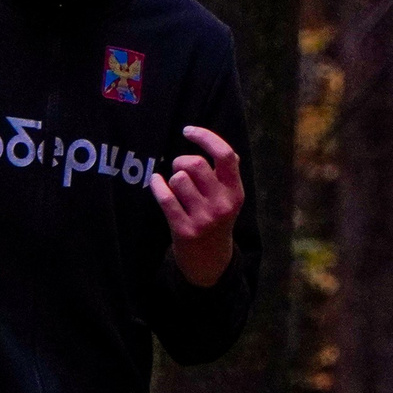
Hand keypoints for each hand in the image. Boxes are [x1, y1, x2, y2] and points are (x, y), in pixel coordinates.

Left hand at [152, 125, 243, 286]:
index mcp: (235, 191)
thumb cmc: (216, 218)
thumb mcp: (229, 196)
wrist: (210, 261)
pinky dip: (157, 186)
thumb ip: (226, 171)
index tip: (187, 131)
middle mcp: (223, 204)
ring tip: (176, 187)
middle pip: (195, 163)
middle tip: (179, 169)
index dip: (205, 137)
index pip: (225, 154)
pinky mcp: (185, 230)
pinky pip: (166, 197)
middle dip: (181, 161)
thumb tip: (211, 141)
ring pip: (178, 179)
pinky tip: (156, 183)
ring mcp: (204, 218)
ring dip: (172, 179)